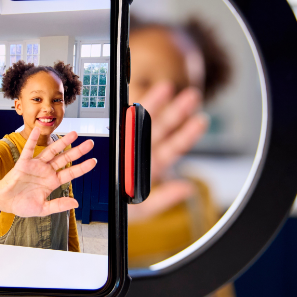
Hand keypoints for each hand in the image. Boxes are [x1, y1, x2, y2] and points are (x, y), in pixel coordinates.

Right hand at [0, 129, 96, 216]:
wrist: (5, 202)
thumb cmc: (23, 204)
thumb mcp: (43, 208)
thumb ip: (59, 205)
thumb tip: (76, 203)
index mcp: (52, 182)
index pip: (71, 173)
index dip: (82, 167)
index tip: (94, 161)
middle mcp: (46, 171)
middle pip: (65, 158)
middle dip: (77, 151)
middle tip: (90, 143)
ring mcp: (36, 165)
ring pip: (51, 151)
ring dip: (62, 142)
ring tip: (74, 134)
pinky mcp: (23, 163)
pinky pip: (28, 150)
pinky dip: (32, 139)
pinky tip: (38, 130)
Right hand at [129, 81, 208, 220]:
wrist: (97, 209)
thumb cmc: (121, 209)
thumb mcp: (144, 209)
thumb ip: (164, 199)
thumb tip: (187, 188)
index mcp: (154, 166)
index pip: (174, 147)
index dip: (187, 133)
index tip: (199, 120)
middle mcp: (144, 152)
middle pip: (164, 128)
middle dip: (178, 111)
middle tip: (192, 95)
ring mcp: (130, 143)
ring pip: (145, 120)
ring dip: (157, 103)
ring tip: (168, 87)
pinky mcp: (115, 140)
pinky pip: (124, 122)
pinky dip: (131, 110)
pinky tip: (137, 97)